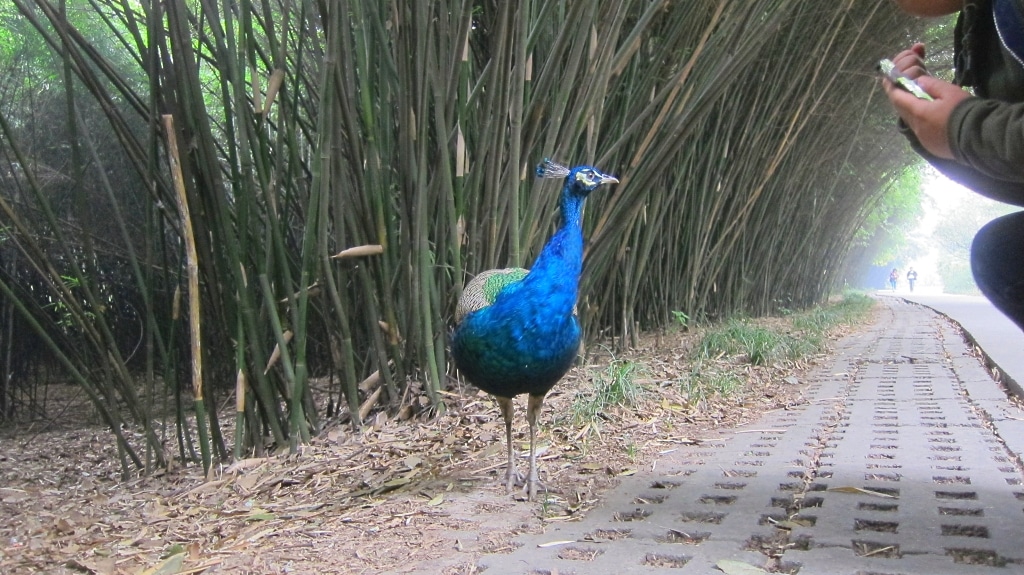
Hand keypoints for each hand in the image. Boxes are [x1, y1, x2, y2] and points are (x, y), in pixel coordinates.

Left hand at [883, 44, 971, 158]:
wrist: (980, 136)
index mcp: (919, 113)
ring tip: (917, 100)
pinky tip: (927, 116)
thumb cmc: (964, 111)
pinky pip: (919, 131)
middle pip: (902, 111)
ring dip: (911, 110)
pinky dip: (919, 121)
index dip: (893, 88)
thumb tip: (917, 82)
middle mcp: (916, 128)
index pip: (897, 99)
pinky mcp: (930, 146)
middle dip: (901, 99)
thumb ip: (931, 85)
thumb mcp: (950, 92)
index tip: (891, 80)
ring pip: (910, 121)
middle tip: (905, 89)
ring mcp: (923, 138)